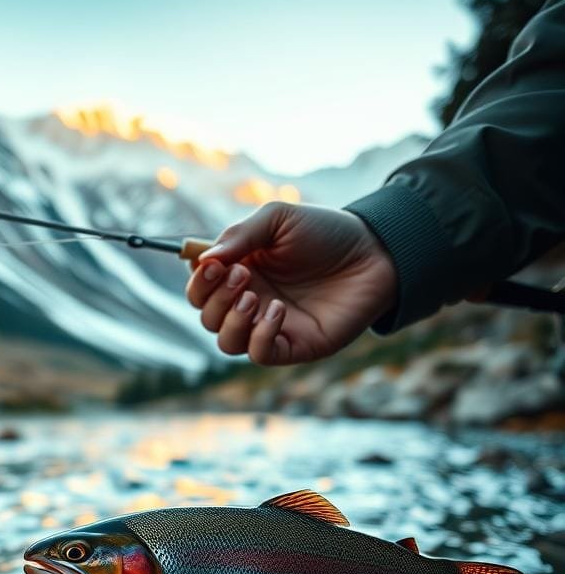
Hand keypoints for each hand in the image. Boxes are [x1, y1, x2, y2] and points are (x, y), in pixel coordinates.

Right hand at [185, 202, 397, 364]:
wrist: (375, 253)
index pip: (200, 288)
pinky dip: (259, 336)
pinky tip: (278, 312)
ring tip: (255, 297)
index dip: (199, 281)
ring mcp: (269, 326)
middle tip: (242, 275)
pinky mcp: (292, 346)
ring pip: (226, 341)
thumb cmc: (326, 233)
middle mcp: (250, 301)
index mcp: (240, 273)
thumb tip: (204, 260)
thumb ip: (240, 234)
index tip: (214, 265)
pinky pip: (259, 354)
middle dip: (215, 298)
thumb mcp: (278, 219)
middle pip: (207, 316)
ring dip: (231, 320)